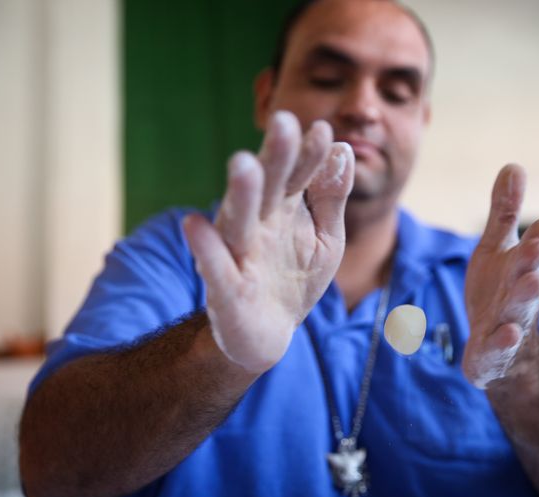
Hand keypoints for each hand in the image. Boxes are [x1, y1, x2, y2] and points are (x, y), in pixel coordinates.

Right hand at [183, 111, 354, 373]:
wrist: (269, 333)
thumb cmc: (296, 277)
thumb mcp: (326, 237)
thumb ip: (332, 196)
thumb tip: (343, 148)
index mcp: (282, 209)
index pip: (297, 174)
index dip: (309, 154)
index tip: (324, 129)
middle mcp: (257, 224)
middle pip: (266, 187)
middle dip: (275, 157)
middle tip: (283, 122)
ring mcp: (238, 254)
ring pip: (238, 220)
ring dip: (240, 193)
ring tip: (242, 163)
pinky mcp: (225, 289)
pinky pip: (214, 266)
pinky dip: (204, 247)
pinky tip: (195, 224)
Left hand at [462, 164, 538, 388]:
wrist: (498, 348)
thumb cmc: (499, 290)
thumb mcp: (497, 249)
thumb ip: (504, 213)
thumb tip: (513, 166)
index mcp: (523, 266)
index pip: (535, 247)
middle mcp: (521, 292)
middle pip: (530, 275)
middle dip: (536, 260)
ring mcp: (510, 322)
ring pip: (520, 308)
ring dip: (527, 295)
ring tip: (536, 282)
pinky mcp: (494, 350)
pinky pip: (499, 346)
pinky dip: (504, 340)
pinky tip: (507, 333)